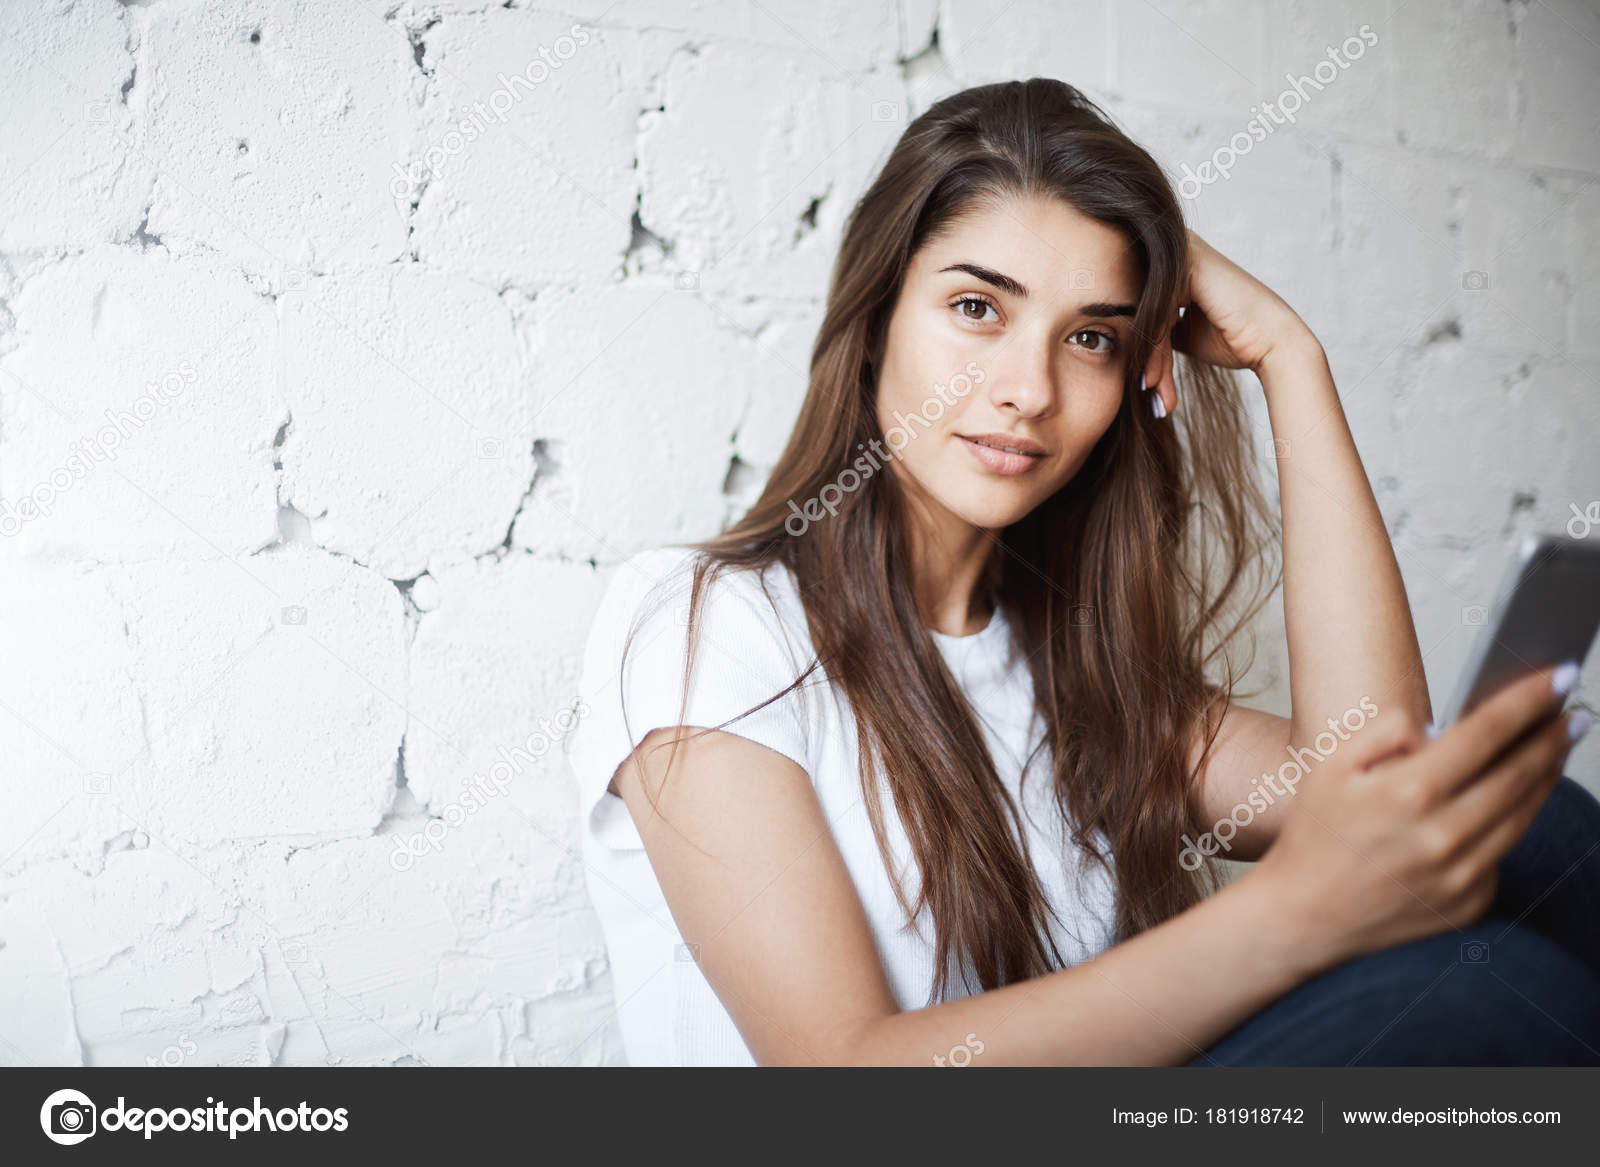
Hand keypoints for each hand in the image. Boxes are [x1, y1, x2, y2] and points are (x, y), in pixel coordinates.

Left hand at [1143, 230, 1318, 415]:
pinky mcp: (1189, 263)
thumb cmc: (1234, 340)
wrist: (1272, 343)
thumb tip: (1124, 342)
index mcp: (1176, 267)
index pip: (1146, 310)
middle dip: (1145, 355)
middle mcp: (1177, 253)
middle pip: (1145, 310)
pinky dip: (1155, 345)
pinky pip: (1159, 308)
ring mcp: (1183, 254)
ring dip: (1150, 356)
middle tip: (1147, 390)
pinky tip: (1155, 375)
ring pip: (1150, 312)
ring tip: (1151, 388)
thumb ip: (1157, 328)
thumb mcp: (1182, 334)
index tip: (1147, 385)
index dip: (1145, 349)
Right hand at [1249, 664, 1586, 977]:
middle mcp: (1444, 834)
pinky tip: (1510, 801)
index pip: (1487, 732)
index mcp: (1409, 791)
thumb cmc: (1316, 837)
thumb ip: (1384, 731)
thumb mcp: (1332, 765)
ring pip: (1524, 813)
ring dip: (1546, 776)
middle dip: (1553, 736)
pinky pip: (1504, 852)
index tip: (1558, 676)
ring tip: (1556, 748)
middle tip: (1573, 711)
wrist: (1305, 914)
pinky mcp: (1470, 901)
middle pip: (1520, 772)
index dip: (1528, 700)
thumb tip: (1436, 726)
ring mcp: (1463, 873)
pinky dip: (1510, 822)